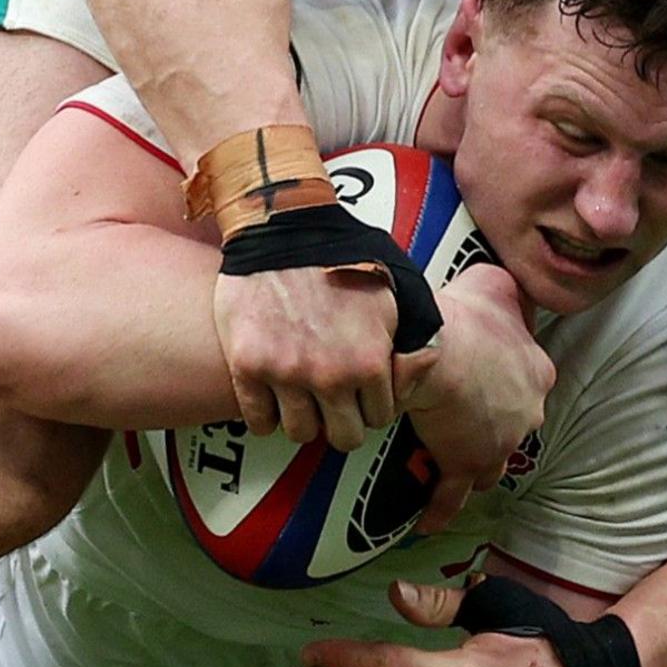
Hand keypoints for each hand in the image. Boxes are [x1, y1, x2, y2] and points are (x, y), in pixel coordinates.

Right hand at [213, 265, 404, 449]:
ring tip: (301, 396)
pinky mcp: (247, 366)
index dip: (370, 406)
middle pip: (342, 437)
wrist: (281, 230)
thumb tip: (419, 364)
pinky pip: (259, 420)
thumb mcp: (396, 292)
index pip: (379, 418)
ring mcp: (285, 373)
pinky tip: (272, 395)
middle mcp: (329, 375)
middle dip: (341, 421)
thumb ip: (413, 336)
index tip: (359, 392)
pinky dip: (266, 415)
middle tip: (332, 400)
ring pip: (299, 432)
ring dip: (303, 418)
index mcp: (369, 361)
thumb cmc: (341, 257)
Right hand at [391, 265, 550, 529]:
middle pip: (512, 426)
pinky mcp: (466, 465)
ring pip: (491, 463)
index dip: (503, 381)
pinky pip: (452, 496)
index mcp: (535, 371)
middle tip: (460, 419)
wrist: (433, 353)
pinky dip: (440, 509)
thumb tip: (502, 281)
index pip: (527, 381)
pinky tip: (428, 523)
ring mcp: (499, 444)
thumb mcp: (493, 283)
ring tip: (447, 461)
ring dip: (474, 462)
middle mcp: (527, 412)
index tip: (482, 381)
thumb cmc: (462, 317)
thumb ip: (503, 284)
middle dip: (492, 426)